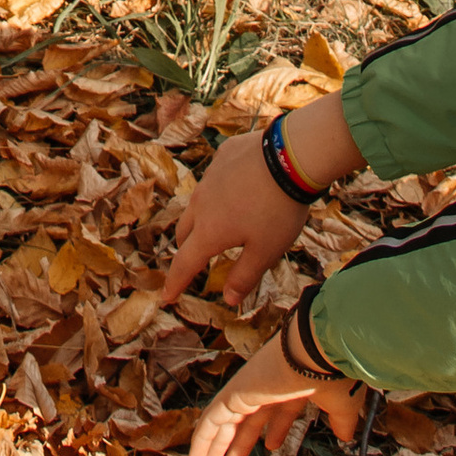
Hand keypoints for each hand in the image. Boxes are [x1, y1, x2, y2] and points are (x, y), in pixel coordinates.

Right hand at [161, 95, 359, 309]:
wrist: (289, 156)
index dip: (175, 283)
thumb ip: (244, 276)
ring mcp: (210, 177)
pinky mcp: (222, 156)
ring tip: (222, 224)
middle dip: (187, 249)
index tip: (166, 296)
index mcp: (209, 232)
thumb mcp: (266, 251)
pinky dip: (220, 192)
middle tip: (196, 259)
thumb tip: (228, 299)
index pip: (184, 263)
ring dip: (203, 219)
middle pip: (184, 232)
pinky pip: (214, 179)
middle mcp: (202, 204)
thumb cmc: (278, 211)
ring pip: (198, 203)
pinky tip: (242, 190)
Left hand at [190, 330, 366, 455]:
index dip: (276, 429)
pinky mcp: (235, 392)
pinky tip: (196, 453)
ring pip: (228, 419)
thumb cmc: (333, 373)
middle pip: (250, 417)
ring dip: (218, 442)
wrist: (318, 350)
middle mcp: (269, 386)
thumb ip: (340, 421)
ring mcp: (250, 388)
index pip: (281, 411)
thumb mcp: (341, 404)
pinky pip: (214, 417)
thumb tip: (346, 437)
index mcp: (294, 387)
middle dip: (242, 440)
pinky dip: (203, 435)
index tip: (271, 446)